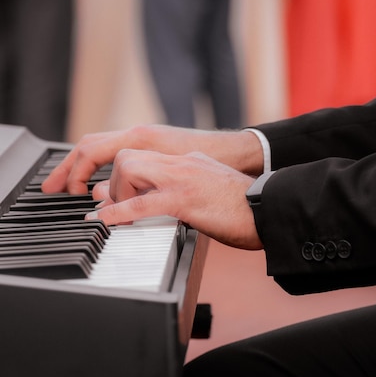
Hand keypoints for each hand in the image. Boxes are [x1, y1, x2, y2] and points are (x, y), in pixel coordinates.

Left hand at [87, 149, 262, 249]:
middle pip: (128, 157)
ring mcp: (182, 179)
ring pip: (130, 170)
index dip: (123, 175)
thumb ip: (183, 191)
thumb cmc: (242, 207)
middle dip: (116, 183)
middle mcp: (181, 163)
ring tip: (121, 215)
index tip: (115, 194)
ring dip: (118, 194)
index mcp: (187, 161)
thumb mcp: (208, 191)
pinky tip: (107, 220)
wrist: (268, 209)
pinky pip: (141, 203)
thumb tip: (158, 200)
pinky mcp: (184, 200)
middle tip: (119, 206)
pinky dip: (119, 212)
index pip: (143, 156)